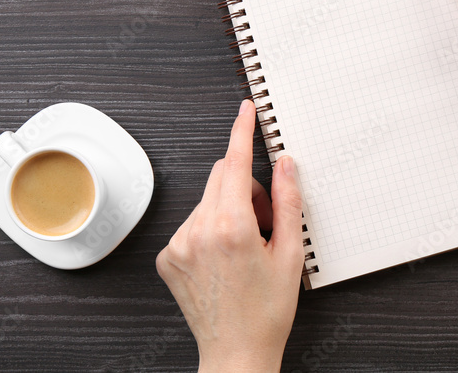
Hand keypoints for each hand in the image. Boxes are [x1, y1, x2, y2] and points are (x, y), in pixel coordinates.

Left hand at [156, 99, 304, 372]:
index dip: (242, 131)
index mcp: (232, 227)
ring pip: (207, 200)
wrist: (236, 353)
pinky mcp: (166, 257)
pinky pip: (191, 222)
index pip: (235, 163)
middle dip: (246, 186)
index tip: (245, 110)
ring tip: (245, 247)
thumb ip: (288, 201)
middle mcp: (198, 231)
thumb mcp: (291, 254)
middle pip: (221, 177)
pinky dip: (209, 228)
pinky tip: (223, 257)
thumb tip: (285, 164)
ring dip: (227, 208)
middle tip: (266, 221)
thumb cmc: (267, 311)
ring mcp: (177, 244)